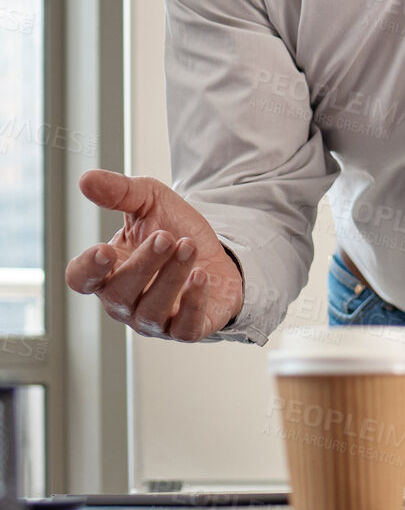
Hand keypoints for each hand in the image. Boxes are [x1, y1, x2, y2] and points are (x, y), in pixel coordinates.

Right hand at [64, 170, 242, 341]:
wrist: (217, 252)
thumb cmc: (174, 231)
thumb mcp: (149, 202)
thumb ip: (120, 192)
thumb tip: (86, 179)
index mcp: (107, 272)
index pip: (81, 279)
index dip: (88, 269)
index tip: (104, 250)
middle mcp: (124, 302)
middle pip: (120, 293)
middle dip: (144, 264)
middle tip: (167, 236)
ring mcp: (153, 320)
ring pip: (152, 310)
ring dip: (171, 277)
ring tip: (188, 247)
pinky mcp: (186, 330)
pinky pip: (184, 329)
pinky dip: (192, 304)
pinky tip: (201, 277)